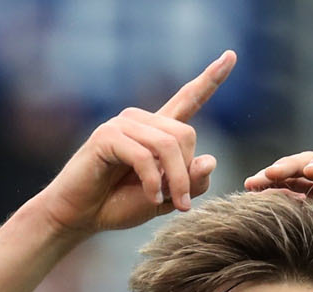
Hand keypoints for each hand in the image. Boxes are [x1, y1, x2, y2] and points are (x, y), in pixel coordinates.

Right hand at [34, 51, 235, 236]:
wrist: (81, 215)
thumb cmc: (121, 204)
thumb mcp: (168, 198)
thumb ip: (192, 182)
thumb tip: (210, 159)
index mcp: (158, 130)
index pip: (189, 98)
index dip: (211, 78)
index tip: (231, 56)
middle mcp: (141, 121)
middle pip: (186, 134)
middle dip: (188, 173)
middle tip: (183, 202)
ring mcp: (122, 125)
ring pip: (168, 146)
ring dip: (175, 181)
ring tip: (170, 203)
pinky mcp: (106, 136)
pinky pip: (144, 156)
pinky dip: (153, 182)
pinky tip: (151, 198)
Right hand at [243, 151, 312, 269]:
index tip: (309, 171)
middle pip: (312, 164)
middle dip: (290, 167)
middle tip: (268, 175)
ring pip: (296, 177)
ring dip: (274, 179)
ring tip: (251, 185)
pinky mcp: (312, 205)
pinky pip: (290, 196)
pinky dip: (273, 196)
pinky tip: (254, 200)